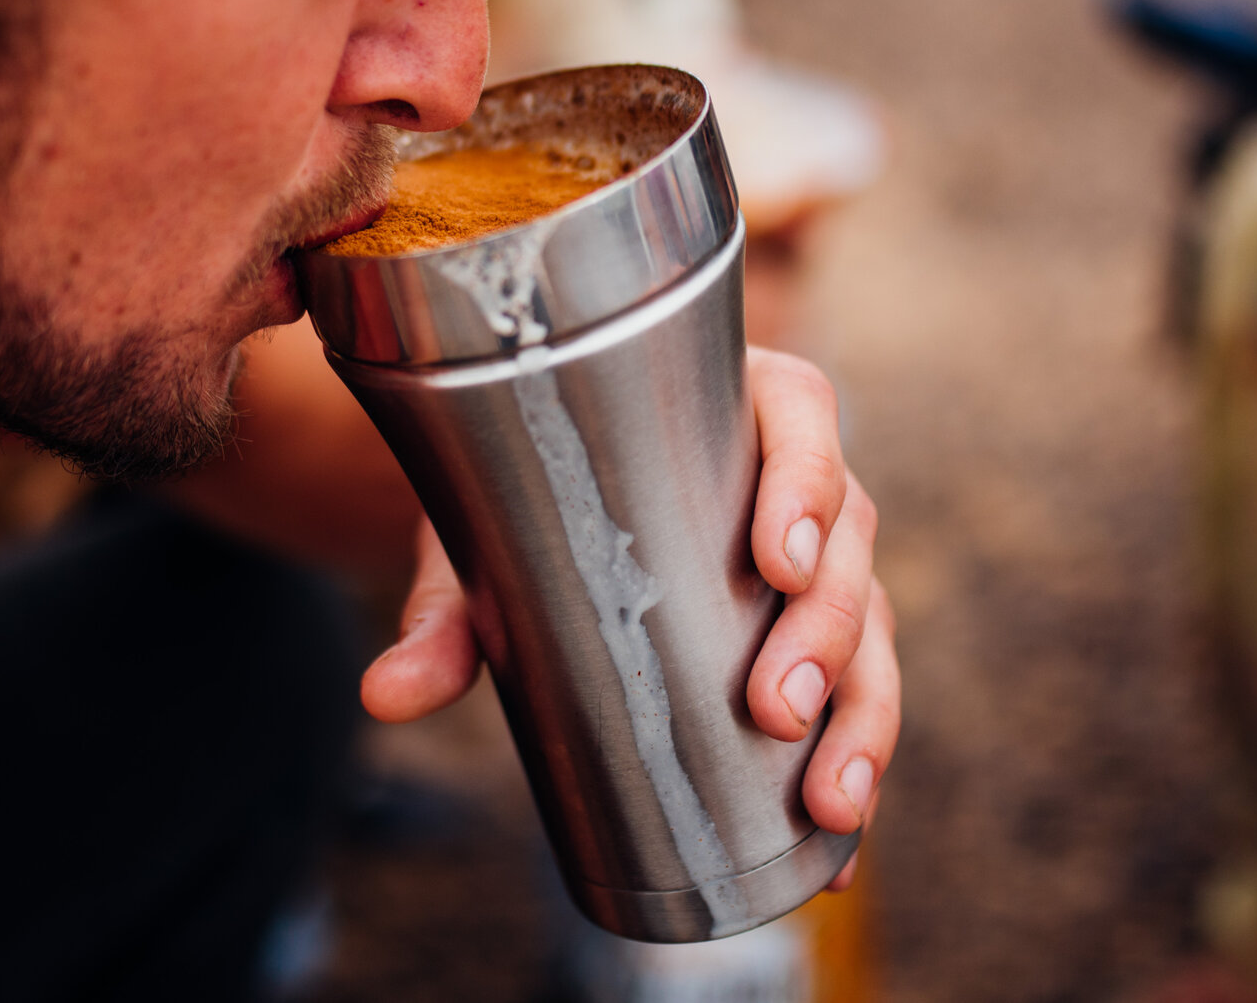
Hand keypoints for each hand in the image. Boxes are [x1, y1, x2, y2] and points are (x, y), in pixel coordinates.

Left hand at [361, 349, 899, 883]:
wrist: (525, 510)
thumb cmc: (521, 490)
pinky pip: (856, 696)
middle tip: (778, 708)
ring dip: (864, 717)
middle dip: (827, 632)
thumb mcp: (483, 529)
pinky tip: (838, 854)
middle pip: (846, 540)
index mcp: (732, 403)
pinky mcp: (811, 634)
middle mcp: (791, 476)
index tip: (775, 561)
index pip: (801, 418)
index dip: (807, 484)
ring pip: (868, 626)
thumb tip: (387, 696)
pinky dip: (854, 770)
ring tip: (834, 804)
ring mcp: (814, 559)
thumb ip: (443, 609)